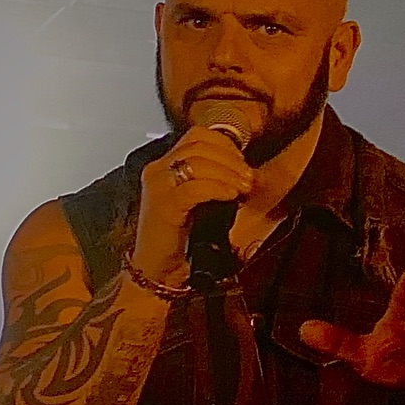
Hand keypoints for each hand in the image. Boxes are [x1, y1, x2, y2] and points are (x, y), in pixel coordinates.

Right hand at [133, 127, 253, 285]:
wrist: (157, 268)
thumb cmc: (179, 238)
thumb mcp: (195, 201)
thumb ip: (210, 179)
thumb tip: (241, 169)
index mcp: (163, 165)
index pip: (196, 136)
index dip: (224, 144)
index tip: (242, 163)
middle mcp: (157, 170)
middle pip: (199, 145)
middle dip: (230, 159)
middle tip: (247, 177)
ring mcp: (158, 186)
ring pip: (199, 162)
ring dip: (228, 173)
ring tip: (244, 187)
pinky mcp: (164, 205)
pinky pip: (197, 187)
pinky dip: (219, 188)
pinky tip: (232, 196)